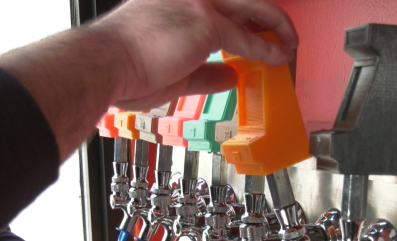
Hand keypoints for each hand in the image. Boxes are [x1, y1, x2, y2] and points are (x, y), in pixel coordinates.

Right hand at [93, 0, 297, 110]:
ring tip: (290, 41)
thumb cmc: (124, 68)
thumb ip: (206, 71)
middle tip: (283, 31)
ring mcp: (199, 3)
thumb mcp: (174, 70)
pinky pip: (247, 38)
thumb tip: (230, 76)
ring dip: (276, 24)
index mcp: (174, 0)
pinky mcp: (208, 23)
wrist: (106, 64)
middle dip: (266, 15)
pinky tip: (280, 56)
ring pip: (251, 7)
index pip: (220, 3)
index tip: (256, 28)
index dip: (243, 15)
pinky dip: (268, 48)